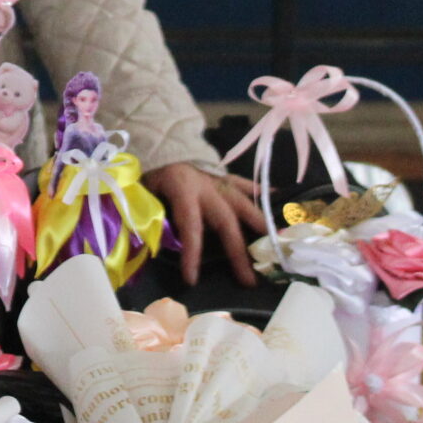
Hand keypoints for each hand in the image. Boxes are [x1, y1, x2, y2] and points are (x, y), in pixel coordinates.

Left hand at [143, 163, 269, 287]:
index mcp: (182, 189)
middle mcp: (206, 186)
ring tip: (275, 244)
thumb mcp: (143, 192)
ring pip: (243, 203)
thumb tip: (150, 246)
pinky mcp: (224, 175)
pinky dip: (261, 191)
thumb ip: (150, 215)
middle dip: (238, 252)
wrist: (159, 141)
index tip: (192, 279)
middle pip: (226, 221)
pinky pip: (245, 184)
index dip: (192, 253)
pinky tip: (279, 196)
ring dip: (259, 225)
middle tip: (249, 281)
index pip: (190, 226)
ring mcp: (218, 179)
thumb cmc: (150, 172)